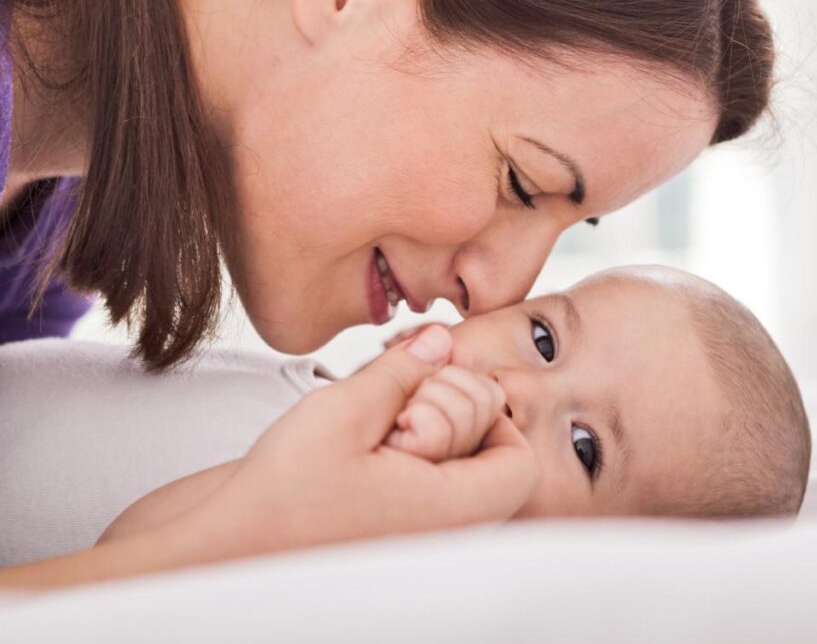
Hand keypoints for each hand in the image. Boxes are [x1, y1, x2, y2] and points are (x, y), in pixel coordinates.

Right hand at [178, 326, 537, 558]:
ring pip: (459, 472)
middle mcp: (440, 532)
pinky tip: (363, 440)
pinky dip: (408, 454)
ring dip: (429, 431)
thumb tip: (441, 340)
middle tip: (397, 409)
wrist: (219, 553)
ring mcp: (414, 535)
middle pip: (491, 461)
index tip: (442, 392)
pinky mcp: (388, 528)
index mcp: (447, 511)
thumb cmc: (278, 499)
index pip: (520, 465)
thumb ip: (402, 372)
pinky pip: (426, 486)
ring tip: (375, 423)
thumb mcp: (343, 414)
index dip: (492, 417)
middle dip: (453, 414)